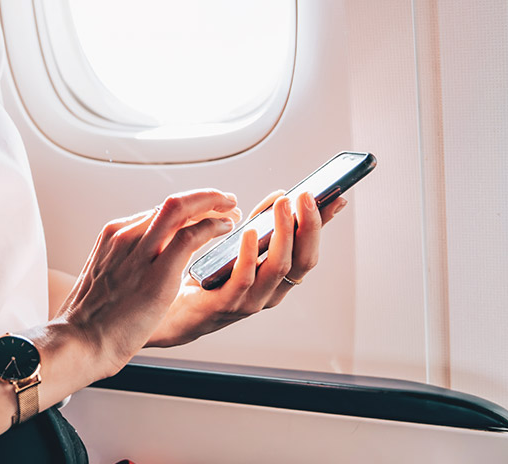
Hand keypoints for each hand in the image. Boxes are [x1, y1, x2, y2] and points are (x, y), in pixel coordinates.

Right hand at [55, 190, 238, 376]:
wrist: (80, 341)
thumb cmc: (92, 319)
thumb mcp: (105, 276)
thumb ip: (126, 262)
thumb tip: (147, 265)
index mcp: (114, 235)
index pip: (158, 211)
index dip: (187, 209)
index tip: (203, 213)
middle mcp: (126, 235)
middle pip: (173, 202)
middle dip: (205, 197)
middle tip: (226, 201)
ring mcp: (141, 252)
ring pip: (182, 209)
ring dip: (213, 205)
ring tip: (231, 212)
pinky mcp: (157, 273)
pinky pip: (191, 236)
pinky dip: (212, 227)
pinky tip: (224, 230)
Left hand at [144, 189, 348, 348]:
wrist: (172, 310)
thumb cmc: (210, 277)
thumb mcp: (241, 245)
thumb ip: (262, 224)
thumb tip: (283, 197)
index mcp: (279, 280)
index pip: (310, 251)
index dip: (324, 226)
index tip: (335, 197)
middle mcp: (271, 293)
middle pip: (303, 261)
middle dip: (309, 226)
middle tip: (305, 196)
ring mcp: (251, 300)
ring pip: (280, 268)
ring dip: (284, 233)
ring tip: (283, 205)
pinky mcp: (226, 304)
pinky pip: (244, 279)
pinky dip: (250, 253)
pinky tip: (248, 231)